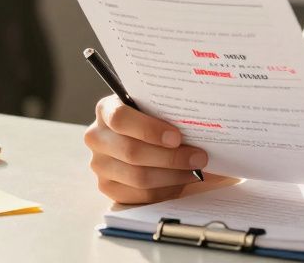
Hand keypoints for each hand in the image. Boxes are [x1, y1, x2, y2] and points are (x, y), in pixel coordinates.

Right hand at [83, 95, 209, 203]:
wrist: (143, 138)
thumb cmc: (155, 119)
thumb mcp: (158, 108)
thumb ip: (170, 111)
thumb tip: (205, 121)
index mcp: (107, 110)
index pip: (120, 118)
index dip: (149, 129)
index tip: (177, 137)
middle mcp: (97, 137)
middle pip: (132, 152)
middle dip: (171, 157)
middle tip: (199, 157)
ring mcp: (99, 164)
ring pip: (138, 176)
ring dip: (172, 175)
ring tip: (195, 170)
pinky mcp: (108, 187)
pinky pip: (139, 195)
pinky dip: (165, 189)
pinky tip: (181, 181)